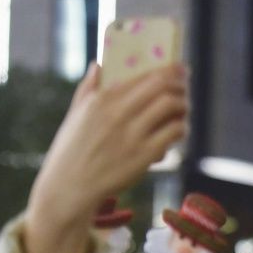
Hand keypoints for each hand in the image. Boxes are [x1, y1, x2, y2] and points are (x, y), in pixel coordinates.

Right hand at [23, 63, 187, 252]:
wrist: (68, 188)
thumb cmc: (71, 151)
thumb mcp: (75, 115)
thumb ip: (88, 88)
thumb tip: (99, 65)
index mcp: (102, 98)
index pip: (144, 74)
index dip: (168, 69)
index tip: (178, 68)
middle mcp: (118, 112)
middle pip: (163, 85)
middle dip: (181, 83)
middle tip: (185, 87)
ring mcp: (132, 134)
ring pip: (172, 106)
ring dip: (184, 105)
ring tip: (183, 109)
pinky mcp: (143, 155)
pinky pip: (174, 132)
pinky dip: (182, 127)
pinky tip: (178, 130)